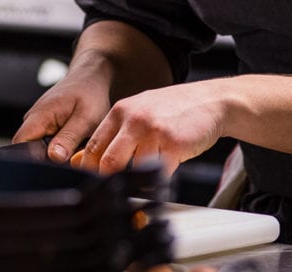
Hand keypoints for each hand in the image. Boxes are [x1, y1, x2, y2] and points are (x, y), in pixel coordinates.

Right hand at [12, 66, 110, 163]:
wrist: (89, 78)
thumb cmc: (90, 94)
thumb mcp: (86, 118)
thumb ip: (69, 137)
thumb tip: (54, 157)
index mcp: (39, 116)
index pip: (20, 145)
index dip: (32, 161)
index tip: (52, 167)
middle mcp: (33, 119)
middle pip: (28, 151)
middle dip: (46, 160)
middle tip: (69, 156)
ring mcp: (37, 122)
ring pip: (37, 149)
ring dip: (54, 154)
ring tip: (73, 145)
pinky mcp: (44, 126)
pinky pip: (45, 144)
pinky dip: (58, 147)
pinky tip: (72, 142)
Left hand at [78, 79, 224, 175]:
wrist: (210, 101)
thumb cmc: (172, 109)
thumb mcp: (138, 113)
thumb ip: (113, 134)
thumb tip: (81, 160)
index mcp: (121, 111)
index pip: (94, 147)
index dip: (90, 171)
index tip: (93, 184)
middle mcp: (134, 119)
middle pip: (109, 163)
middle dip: (111, 181)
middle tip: (117, 190)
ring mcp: (154, 132)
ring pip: (134, 172)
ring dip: (138, 182)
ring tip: (146, 177)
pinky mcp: (174, 144)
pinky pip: (159, 175)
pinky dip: (160, 180)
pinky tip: (166, 168)